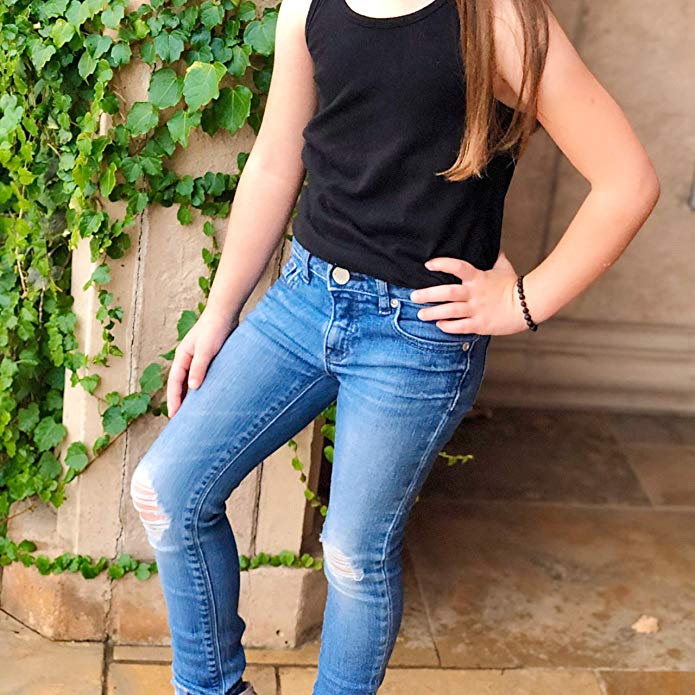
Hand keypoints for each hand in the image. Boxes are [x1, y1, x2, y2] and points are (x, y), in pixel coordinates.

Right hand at [167, 308, 239, 417]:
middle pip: (181, 385)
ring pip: (192, 382)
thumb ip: (199, 368)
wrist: (226, 313)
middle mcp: (188, 359)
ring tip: (195, 414)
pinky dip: (204, 389)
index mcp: (182, 357)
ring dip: (192, 397)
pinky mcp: (210, 359)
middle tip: (181, 421)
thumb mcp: (205, 349)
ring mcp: (199, 359)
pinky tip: (210, 398)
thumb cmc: (214, 329)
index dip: (173, 400)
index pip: (174, 383)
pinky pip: (204, 378)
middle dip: (180, 402)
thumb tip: (193, 388)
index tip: (174, 416)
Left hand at [409, 249, 529, 335]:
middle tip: (414, 296)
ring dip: (433, 313)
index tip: (428, 265)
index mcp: (478, 277)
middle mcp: (475, 293)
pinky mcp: (480, 324)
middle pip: (447, 292)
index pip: (458, 267)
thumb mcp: (504, 267)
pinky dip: (448, 327)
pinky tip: (438, 325)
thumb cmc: (514, 285)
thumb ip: (495, 256)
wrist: (528, 305)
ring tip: (420, 314)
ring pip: (450, 311)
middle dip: (428, 294)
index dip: (442, 264)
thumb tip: (493, 244)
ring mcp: (477, 309)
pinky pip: (460, 327)